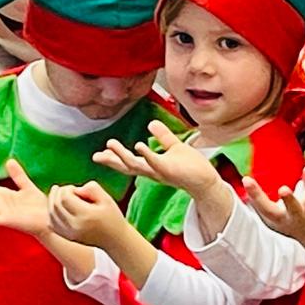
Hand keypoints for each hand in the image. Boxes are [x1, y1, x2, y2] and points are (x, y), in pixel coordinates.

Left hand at [47, 181, 126, 249]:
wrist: (115, 240)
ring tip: (60, 196)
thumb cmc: (112, 216)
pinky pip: (51, 223)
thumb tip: (76, 190)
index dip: (68, 189)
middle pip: (55, 205)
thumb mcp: (107, 198)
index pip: (64, 197)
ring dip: (53, 201)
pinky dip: (52, 213)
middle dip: (59, 193)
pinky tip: (59, 208)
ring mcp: (70, 234)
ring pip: (51, 214)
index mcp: (86, 216)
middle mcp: (75, 226)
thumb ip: (91, 188)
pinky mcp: (68, 237)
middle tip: (69, 191)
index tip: (77, 189)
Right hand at [93, 122, 221, 194]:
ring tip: (110, 144)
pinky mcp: (170, 171)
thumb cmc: (192, 167)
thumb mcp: (175, 148)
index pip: (129, 163)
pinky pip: (155, 162)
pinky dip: (146, 154)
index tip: (100, 154)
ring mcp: (160, 172)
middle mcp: (153, 171)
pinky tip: (138, 145)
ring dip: (122, 156)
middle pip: (127, 167)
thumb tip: (152, 123)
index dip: (114, 159)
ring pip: (136, 165)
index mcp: (152, 166)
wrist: (207, 181)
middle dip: (112, 161)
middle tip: (97, 155)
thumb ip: (163, 137)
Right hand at [245, 163, 304, 256]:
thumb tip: (245, 179)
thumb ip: (259, 200)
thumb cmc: (289, 220)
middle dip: (288, 200)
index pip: (266, 208)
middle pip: (294, 208)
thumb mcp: (272, 215)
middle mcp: (299, 216)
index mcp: (282, 218)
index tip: (247, 180)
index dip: (255, 195)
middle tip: (282, 190)